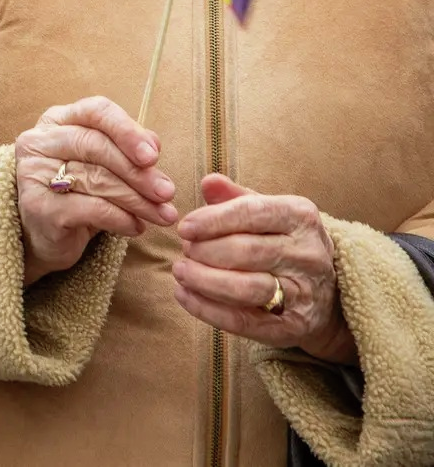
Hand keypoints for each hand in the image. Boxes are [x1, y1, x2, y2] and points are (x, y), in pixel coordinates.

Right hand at [15, 96, 178, 284]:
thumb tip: (154, 143)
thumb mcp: (103, 165)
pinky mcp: (38, 206)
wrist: (45, 234)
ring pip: (96, 179)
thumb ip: (126, 149)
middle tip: (167, 192)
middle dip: (137, 172)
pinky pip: (91, 209)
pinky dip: (121, 219)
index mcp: (57, 120)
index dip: (127, 131)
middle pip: (95, 146)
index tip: (154, 156)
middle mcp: (39, 141)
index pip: (95, 111)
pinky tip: (136, 227)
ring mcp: (34, 173)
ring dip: (137, 200)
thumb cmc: (78, 192)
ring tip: (162, 215)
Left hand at [174, 174, 355, 363]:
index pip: (253, 213)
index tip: (184, 228)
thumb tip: (209, 182)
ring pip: (247, 288)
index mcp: (301, 217)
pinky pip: (245, 322)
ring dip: (204, 281)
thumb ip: (236, 198)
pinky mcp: (294, 327)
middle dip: (206, 251)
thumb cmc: (283, 242)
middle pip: (247, 251)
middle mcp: (309, 254)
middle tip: (185, 251)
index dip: (213, 220)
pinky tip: (185, 296)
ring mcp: (305, 292)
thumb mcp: (267, 213)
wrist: (328, 293)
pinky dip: (209, 310)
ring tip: (181, 271)